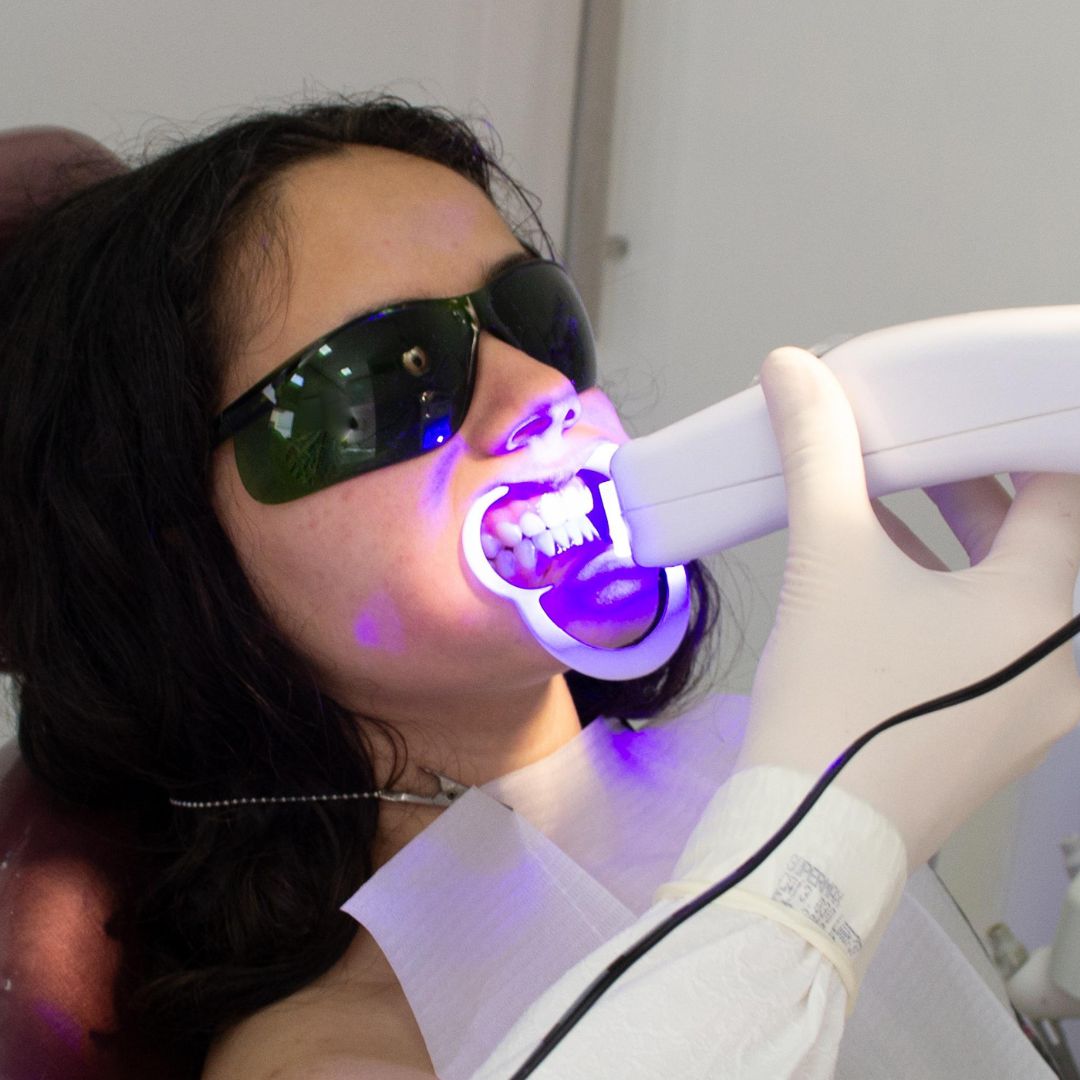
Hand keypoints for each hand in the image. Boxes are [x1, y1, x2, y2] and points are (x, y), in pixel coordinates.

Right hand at [738, 347, 1079, 868]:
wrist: (808, 835)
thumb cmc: (838, 711)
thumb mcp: (826, 563)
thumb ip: (816, 455)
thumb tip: (794, 375)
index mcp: (1046, 610)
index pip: (1064, 485)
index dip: (1019, 429)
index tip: (983, 399)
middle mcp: (1064, 657)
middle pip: (1047, 532)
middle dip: (982, 474)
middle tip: (931, 432)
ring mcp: (1038, 697)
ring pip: (1021, 583)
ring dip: (966, 529)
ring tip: (898, 486)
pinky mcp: (1001, 721)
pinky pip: (1000, 628)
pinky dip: (956, 584)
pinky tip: (890, 560)